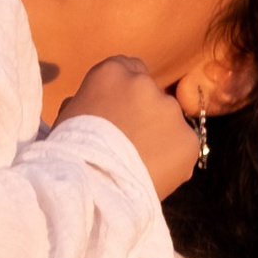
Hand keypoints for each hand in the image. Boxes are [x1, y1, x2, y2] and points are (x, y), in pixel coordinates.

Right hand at [59, 56, 196, 198]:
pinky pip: (180, 146)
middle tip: (124, 142)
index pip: (127, 68)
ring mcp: (171, 111)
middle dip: (141, 113)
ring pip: (167, 121)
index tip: (115, 112)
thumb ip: (90, 102)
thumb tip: (99, 106)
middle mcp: (146, 84)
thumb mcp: (67, 117)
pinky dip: (170, 157)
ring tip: (137, 163)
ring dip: (157, 135)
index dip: (121, 93)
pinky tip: (151, 172)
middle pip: (149, 94)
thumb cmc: (67, 152)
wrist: (91, 189)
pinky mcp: (189, 140)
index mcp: (111, 72)